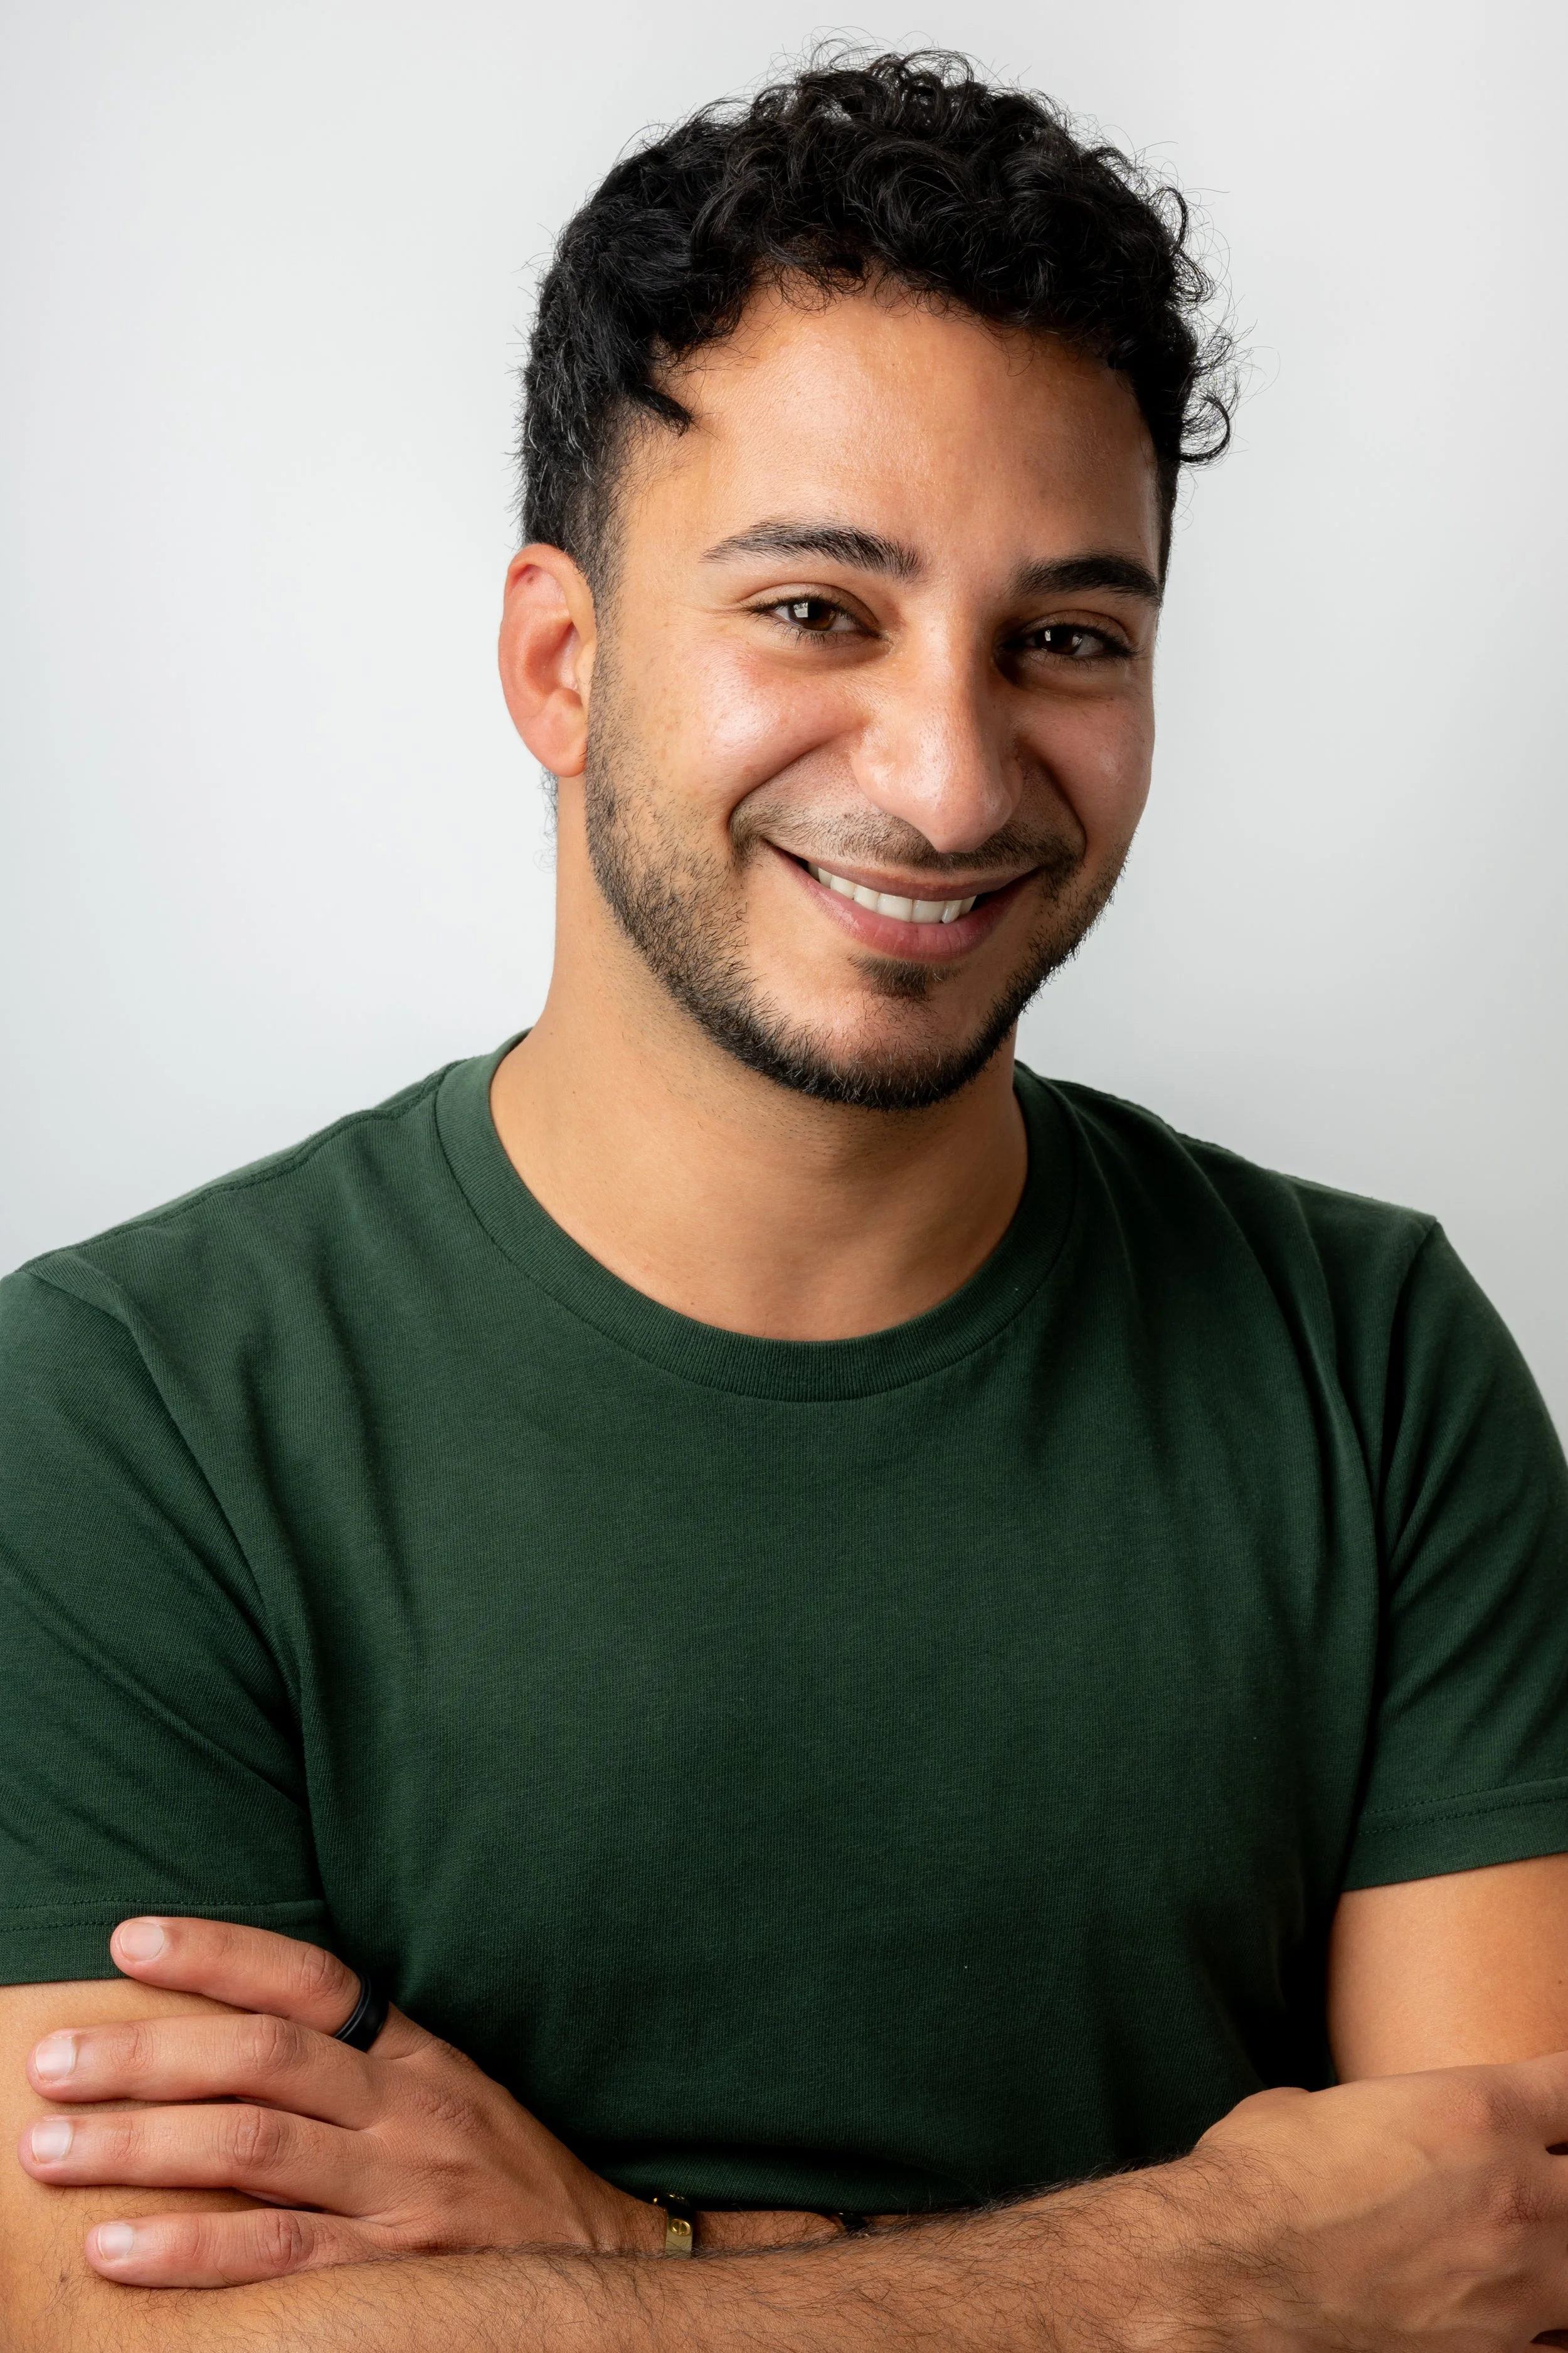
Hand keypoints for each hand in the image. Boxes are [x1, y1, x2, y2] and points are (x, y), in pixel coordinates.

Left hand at [17, 1915, 668, 2287]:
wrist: (602, 2266)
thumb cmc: (498, 2176)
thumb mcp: (442, 2093)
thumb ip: (353, 2065)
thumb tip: (224, 2031)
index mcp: (414, 2055)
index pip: (308, 1980)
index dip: (217, 1952)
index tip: (128, 1939)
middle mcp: (406, 2110)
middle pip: (260, 2059)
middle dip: (144, 2056)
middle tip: (50, 2063)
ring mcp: (402, 2192)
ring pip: (255, 2149)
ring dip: (141, 2148)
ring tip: (51, 2148)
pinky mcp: (397, 2273)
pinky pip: (280, 2255)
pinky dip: (191, 2252)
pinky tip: (119, 2250)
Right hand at [1167, 2057, 1567, 2350]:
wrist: (1233, 2276)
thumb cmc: (1261, 2180)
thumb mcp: (1317, 2108)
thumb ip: (1368, 2113)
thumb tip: (1357, 2125)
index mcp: (1477, 2110)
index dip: (1565, 2092)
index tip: (1553, 2100)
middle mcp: (1517, 2196)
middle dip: (1567, 2174)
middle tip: (1536, 2177)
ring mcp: (1515, 2285)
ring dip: (1561, 2254)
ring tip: (1527, 2251)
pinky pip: (1559, 2347)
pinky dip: (1547, 2331)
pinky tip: (1520, 2315)